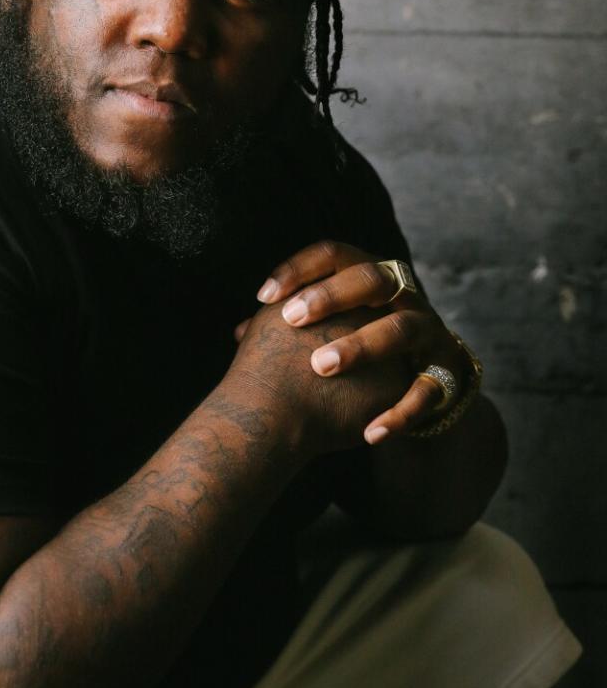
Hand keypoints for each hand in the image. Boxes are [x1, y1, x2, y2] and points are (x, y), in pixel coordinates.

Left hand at [234, 240, 469, 445]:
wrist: (427, 378)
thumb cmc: (364, 345)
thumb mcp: (334, 326)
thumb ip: (294, 325)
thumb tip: (240, 332)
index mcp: (372, 276)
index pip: (335, 253)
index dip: (299, 268)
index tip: (264, 295)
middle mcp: (405, 295)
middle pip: (372, 279)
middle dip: (331, 296)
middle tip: (291, 319)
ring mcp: (430, 331)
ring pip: (400, 329)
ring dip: (361, 346)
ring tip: (320, 368)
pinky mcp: (447, 371)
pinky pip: (427, 391)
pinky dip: (400, 413)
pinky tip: (371, 434)